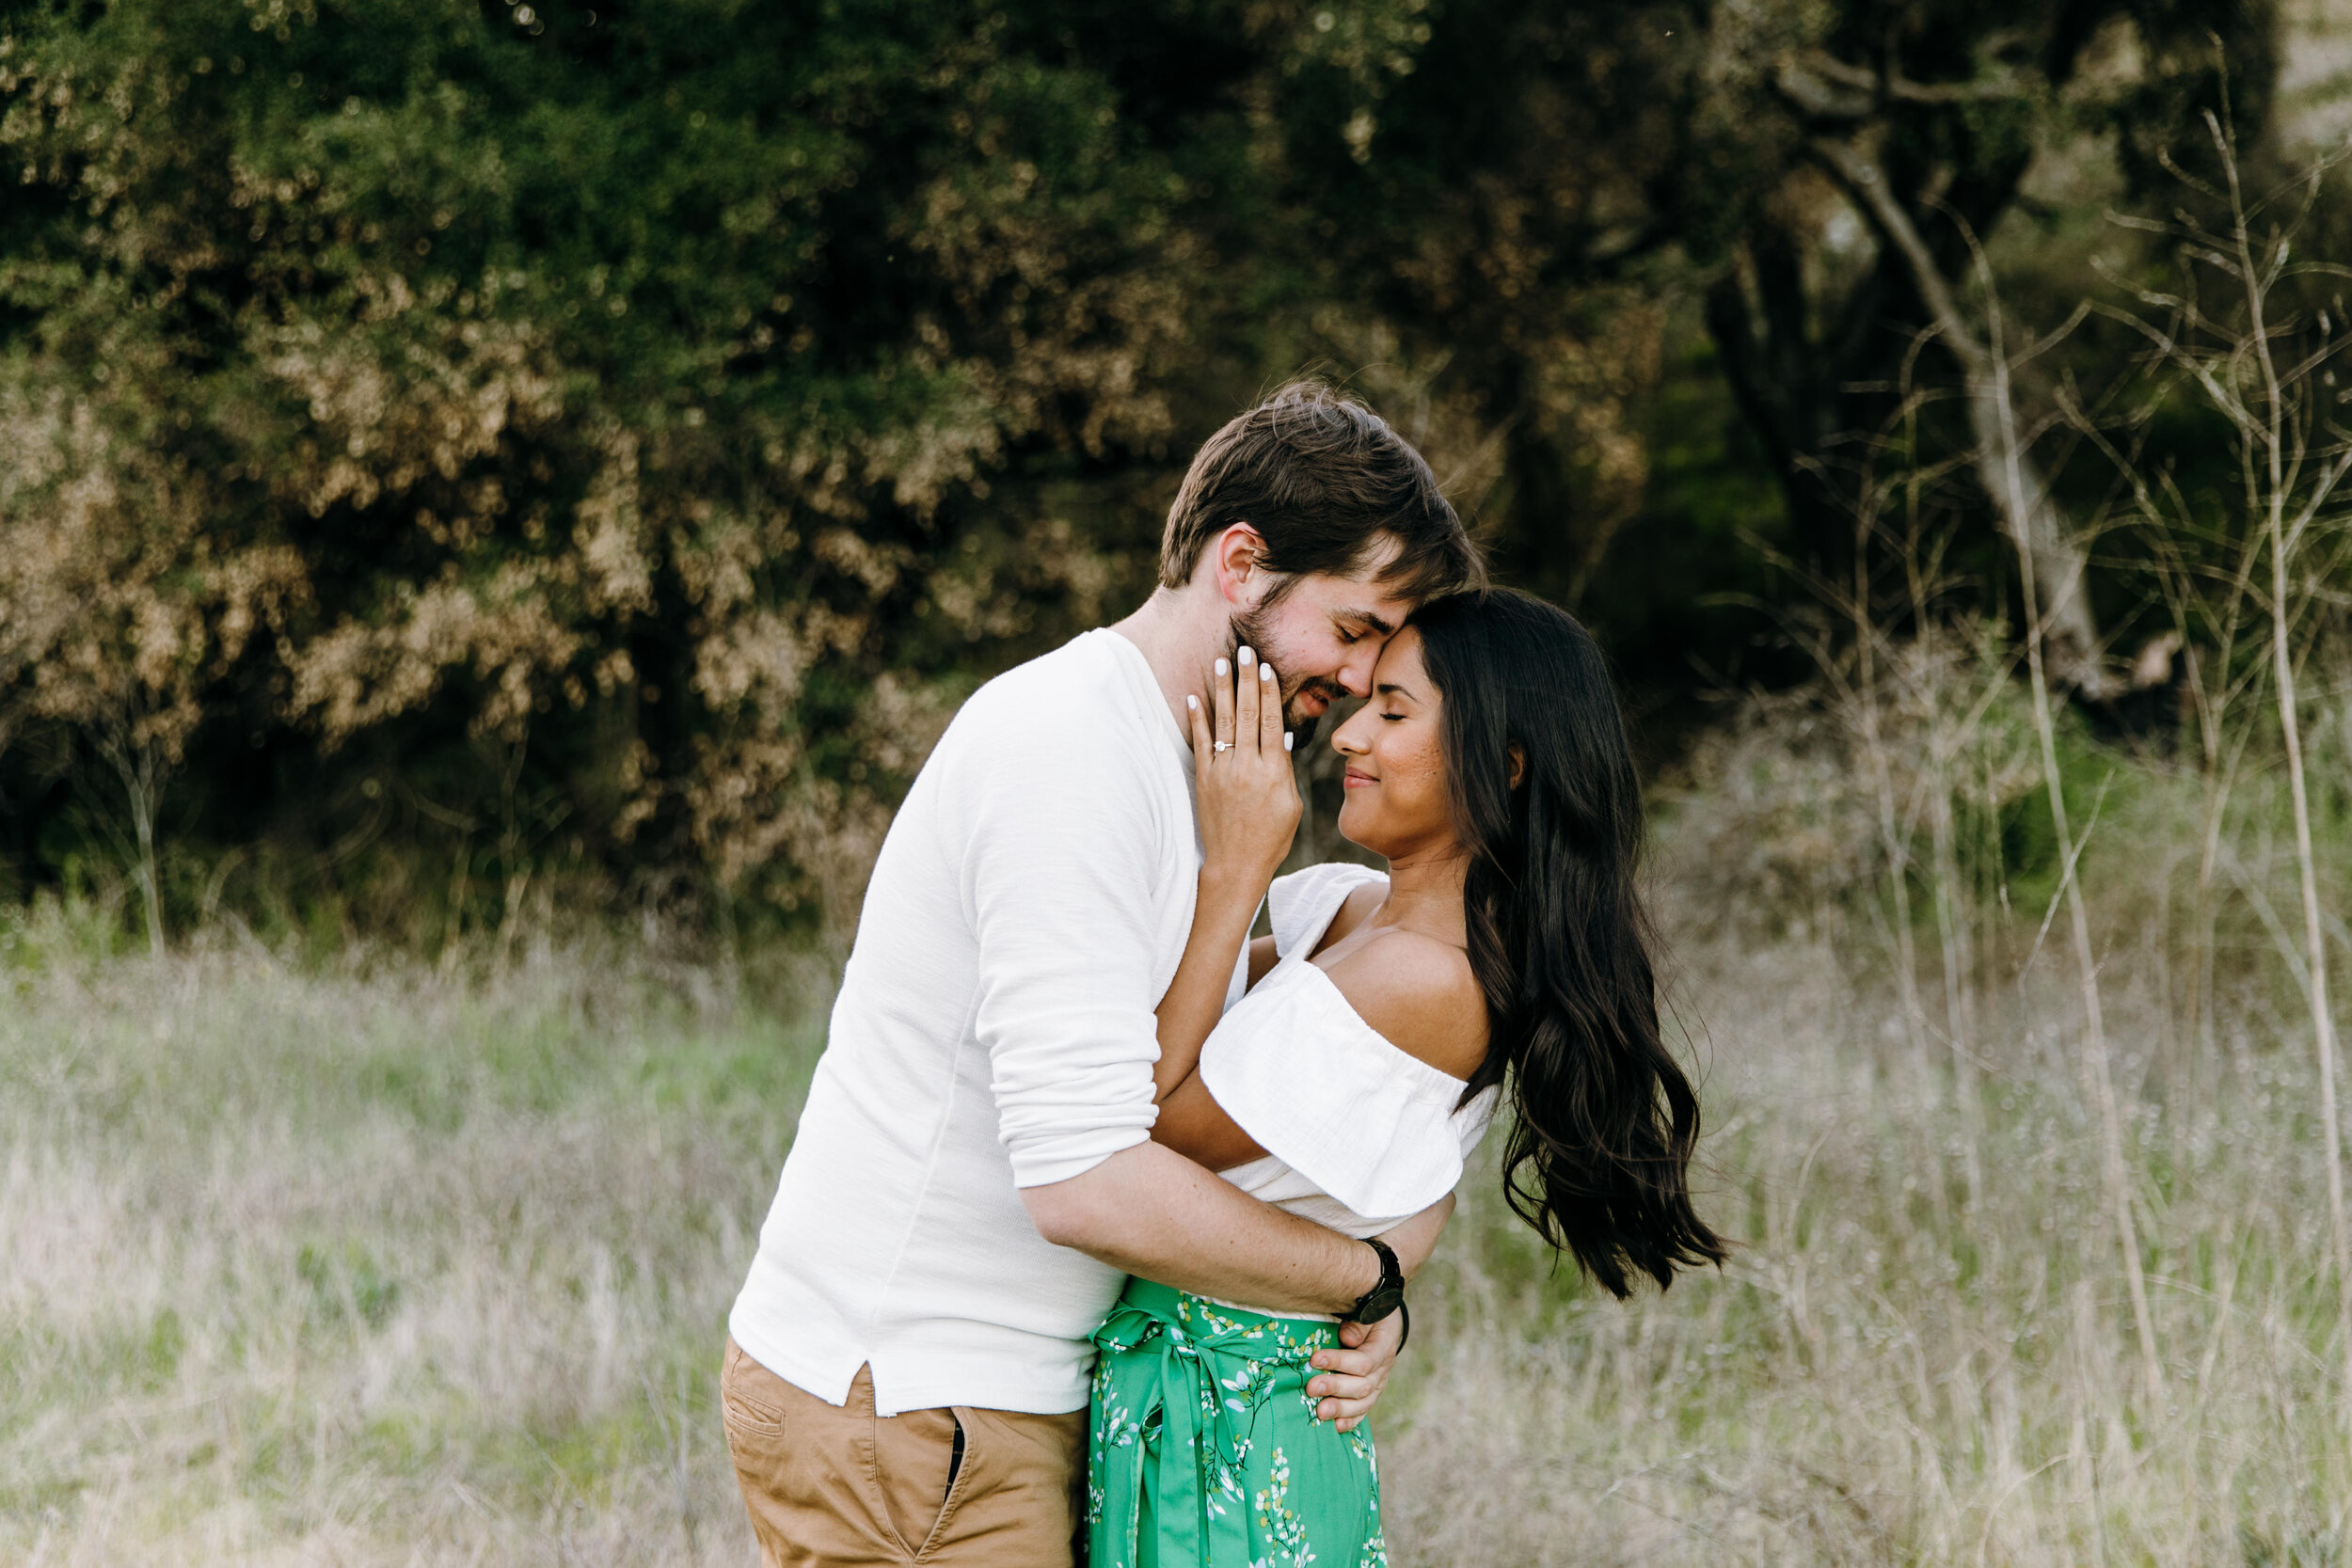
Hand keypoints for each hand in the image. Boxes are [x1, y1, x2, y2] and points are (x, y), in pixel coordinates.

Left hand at [1186, 644, 1300, 891]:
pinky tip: (1195, 697)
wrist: (1236, 865)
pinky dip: (1197, 719)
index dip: (1269, 692)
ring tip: (1220, 663)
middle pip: (1248, 714)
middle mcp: (1247, 767)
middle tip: (1244, 651)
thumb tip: (1284, 737)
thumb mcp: (1291, 805)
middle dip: (1246, 679)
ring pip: (1224, 722)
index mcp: (1274, 772)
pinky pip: (1201, 743)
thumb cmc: (1271, 838)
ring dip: (1223, 690)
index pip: (1272, 721)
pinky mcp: (1204, 780)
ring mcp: (1223, 772)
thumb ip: (1285, 770)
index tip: (1266, 667)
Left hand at [1307, 1309, 1401, 1431]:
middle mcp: (1382, 1370)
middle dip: (1335, 1387)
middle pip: (1362, 1385)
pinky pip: (1362, 1412)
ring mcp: (1378, 1385)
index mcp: (1383, 1347)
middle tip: (1311, 1388)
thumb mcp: (1369, 1311)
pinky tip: (1335, 1426)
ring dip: (1340, 1409)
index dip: (1339, 1362)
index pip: (1363, 1360)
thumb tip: (1347, 1338)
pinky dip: (1350, 1421)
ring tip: (1320, 1412)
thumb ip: (1359, 1324)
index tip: (1315, 1359)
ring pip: (1363, 1403)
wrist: (1386, 1325)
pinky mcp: (1370, 1395)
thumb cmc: (1370, 1315)